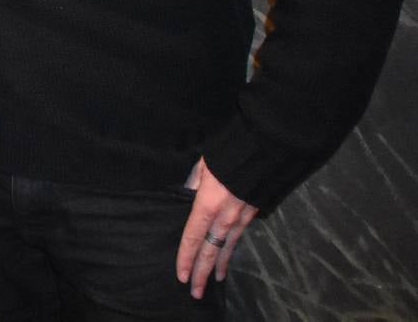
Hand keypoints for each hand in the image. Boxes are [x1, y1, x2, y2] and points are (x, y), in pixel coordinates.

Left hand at [175, 158, 256, 298]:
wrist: (265, 152)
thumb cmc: (229, 155)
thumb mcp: (203, 166)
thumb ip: (194, 183)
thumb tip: (187, 195)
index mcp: (207, 205)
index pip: (192, 237)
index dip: (185, 257)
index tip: (180, 275)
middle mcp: (224, 218)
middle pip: (210, 251)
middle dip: (201, 273)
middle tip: (195, 292)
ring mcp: (241, 219)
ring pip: (226, 249)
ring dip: (218, 267)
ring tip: (212, 282)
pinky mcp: (252, 216)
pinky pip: (237, 239)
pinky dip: (231, 252)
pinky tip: (227, 260)